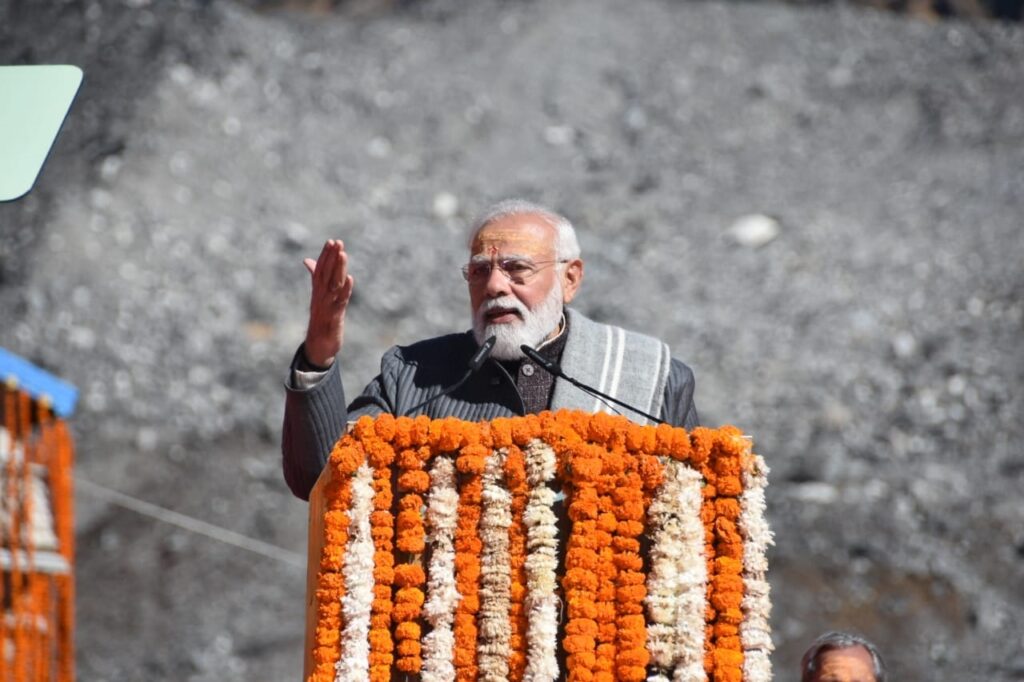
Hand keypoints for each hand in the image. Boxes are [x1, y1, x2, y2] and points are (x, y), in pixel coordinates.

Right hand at [302, 239, 353, 367]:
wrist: (317, 345)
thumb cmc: (320, 319)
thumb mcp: (318, 296)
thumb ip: (315, 277)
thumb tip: (308, 260)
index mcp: (317, 291)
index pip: (320, 270)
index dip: (325, 255)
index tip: (331, 241)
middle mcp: (321, 296)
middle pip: (326, 274)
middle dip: (332, 257)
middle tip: (338, 242)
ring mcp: (327, 306)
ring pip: (333, 284)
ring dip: (338, 269)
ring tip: (343, 254)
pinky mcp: (334, 317)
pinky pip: (340, 301)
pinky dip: (345, 290)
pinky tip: (350, 279)